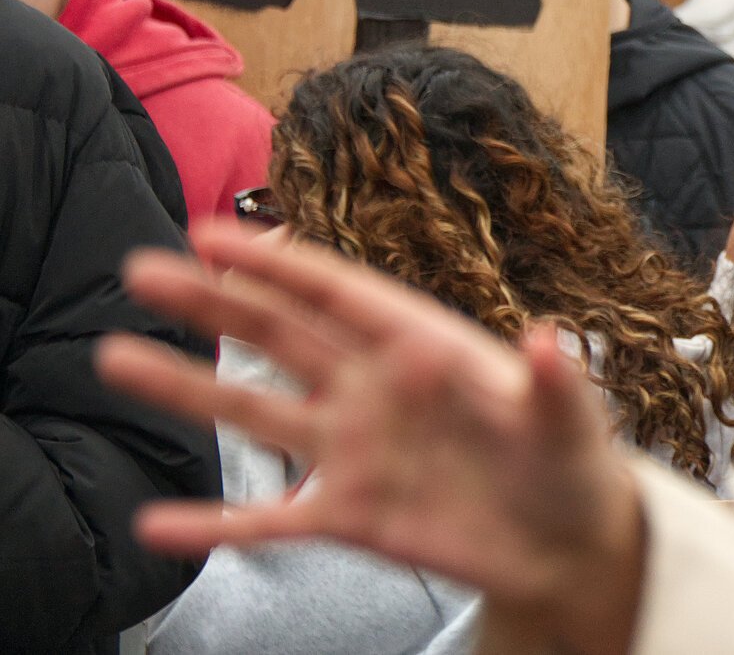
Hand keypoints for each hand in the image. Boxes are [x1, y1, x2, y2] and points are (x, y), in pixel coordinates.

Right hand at [95, 221, 648, 654]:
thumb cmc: (574, 465)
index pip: (341, 294)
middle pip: (281, 336)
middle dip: (214, 302)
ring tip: (115, 358)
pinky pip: (269, 519)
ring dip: (187, 390)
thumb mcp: (571, 421)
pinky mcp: (352, 514)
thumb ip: (552, 385)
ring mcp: (358, 450)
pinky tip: (158, 524)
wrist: (569, 544)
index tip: (213, 233)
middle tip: (143, 269)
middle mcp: (378, 390)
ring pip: (256, 413)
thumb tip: (551, 340)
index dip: (279, 263)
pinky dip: (215, 522)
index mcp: (427, 346)